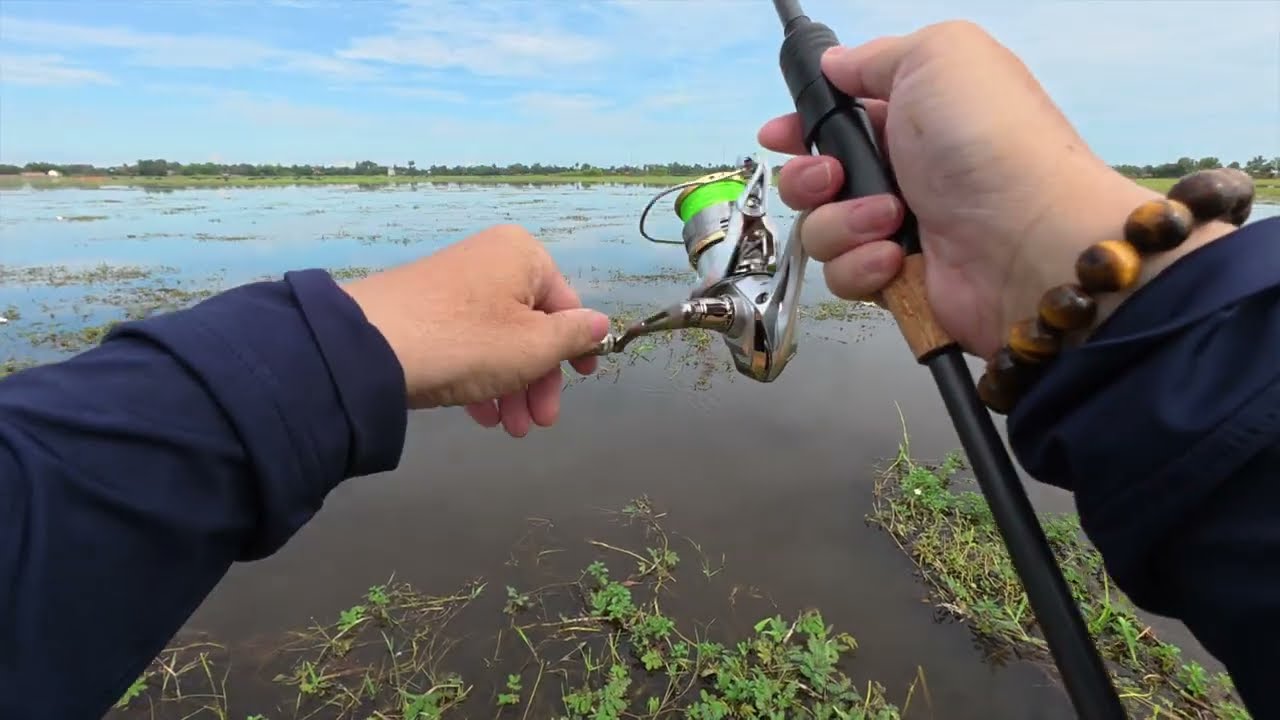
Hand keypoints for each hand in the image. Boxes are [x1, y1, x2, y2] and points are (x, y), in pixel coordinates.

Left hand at [338, 224, 608, 436]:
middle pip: (531, 325)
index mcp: (522, 255)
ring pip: (498, 340)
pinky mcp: (424, 311)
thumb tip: (599, 324)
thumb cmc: (468, 341)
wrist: (370, 346)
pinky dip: (480, 378)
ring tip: (509, 429)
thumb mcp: (535, 345)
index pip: (567, 304)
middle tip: (539, 422)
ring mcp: (453, 285)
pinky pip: (467, 344)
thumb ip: (574, 336)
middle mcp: (489, 260)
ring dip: (512, 387)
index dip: (577, 347)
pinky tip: (480, 415)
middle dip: (539, 380)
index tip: (582, 381)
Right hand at [759, 21, 1155, 358]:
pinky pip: (843, 276)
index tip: (778, 135)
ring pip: (821, 231)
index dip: (802, 127)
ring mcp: (897, 230)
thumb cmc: (985, 138)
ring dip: (842, 222)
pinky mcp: (895, 282)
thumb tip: (836, 64)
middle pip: (816, 179)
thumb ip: (877, 56)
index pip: (839, 120)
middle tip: (833, 177)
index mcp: (914, 116)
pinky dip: (862, 265)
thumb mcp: (938, 56)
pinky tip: (895, 257)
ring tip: (890, 218)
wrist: (1028, 239)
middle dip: (809, 178)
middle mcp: (904, 173)